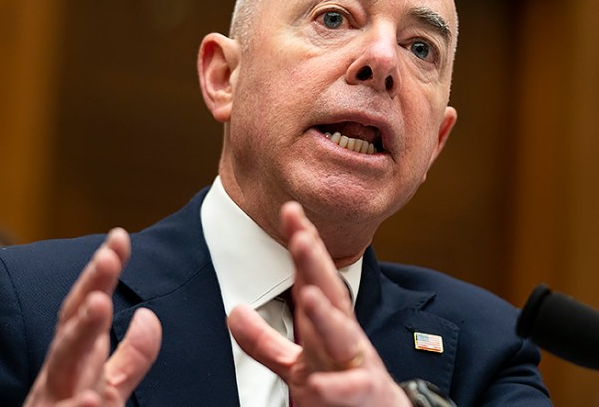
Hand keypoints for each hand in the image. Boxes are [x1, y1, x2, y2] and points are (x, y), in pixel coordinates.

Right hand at [24, 228, 161, 406]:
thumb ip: (131, 357)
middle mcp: (57, 378)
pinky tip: (89, 399)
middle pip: (71, 326)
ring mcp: (49, 406)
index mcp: (73, 361)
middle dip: (89, 289)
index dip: (101, 273)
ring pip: (59, 370)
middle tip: (109, 256)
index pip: (86, 308)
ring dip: (78, 334)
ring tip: (99, 304)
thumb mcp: (106, 387)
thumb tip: (149, 315)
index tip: (120, 237)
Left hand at [228, 202, 411, 406]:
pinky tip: (320, 382)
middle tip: (300, 236)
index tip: (290, 211)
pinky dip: (336, 386)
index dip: (304, 243)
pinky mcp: (364, 394)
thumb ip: (265, 341)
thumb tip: (234, 310)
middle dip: (315, 265)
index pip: (312, 276)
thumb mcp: (297, 362)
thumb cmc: (343, 385)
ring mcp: (356, 364)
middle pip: (330, 294)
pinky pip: (351, 389)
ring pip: (342, 336)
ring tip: (308, 295)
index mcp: (328, 323)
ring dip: (326, 315)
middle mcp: (344, 336)